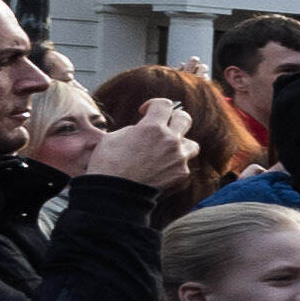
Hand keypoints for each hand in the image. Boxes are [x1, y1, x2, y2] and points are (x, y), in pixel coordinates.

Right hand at [83, 105, 200, 191]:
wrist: (114, 196)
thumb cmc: (107, 166)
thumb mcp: (113, 138)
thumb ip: (134, 129)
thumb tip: (143, 129)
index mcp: (152, 127)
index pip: (164, 104)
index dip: (154, 105)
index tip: (145, 113)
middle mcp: (170, 140)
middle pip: (185, 119)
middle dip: (174, 120)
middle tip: (163, 127)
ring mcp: (179, 158)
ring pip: (191, 144)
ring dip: (180, 146)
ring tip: (165, 153)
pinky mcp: (182, 175)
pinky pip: (184, 166)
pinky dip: (175, 167)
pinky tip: (161, 172)